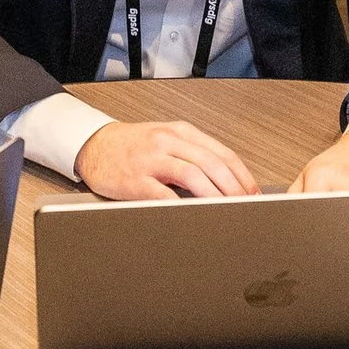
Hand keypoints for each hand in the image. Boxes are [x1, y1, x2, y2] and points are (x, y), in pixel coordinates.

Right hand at [74, 120, 259, 200]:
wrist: (94, 145)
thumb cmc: (133, 146)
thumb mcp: (166, 140)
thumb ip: (193, 155)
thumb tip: (226, 181)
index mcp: (180, 132)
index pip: (222, 153)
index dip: (242, 175)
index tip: (253, 193)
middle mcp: (168, 141)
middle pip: (212, 163)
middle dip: (235, 188)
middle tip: (246, 206)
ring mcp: (152, 159)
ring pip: (194, 175)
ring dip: (215, 196)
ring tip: (228, 212)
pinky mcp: (136, 179)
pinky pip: (164, 194)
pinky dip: (183, 206)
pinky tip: (194, 216)